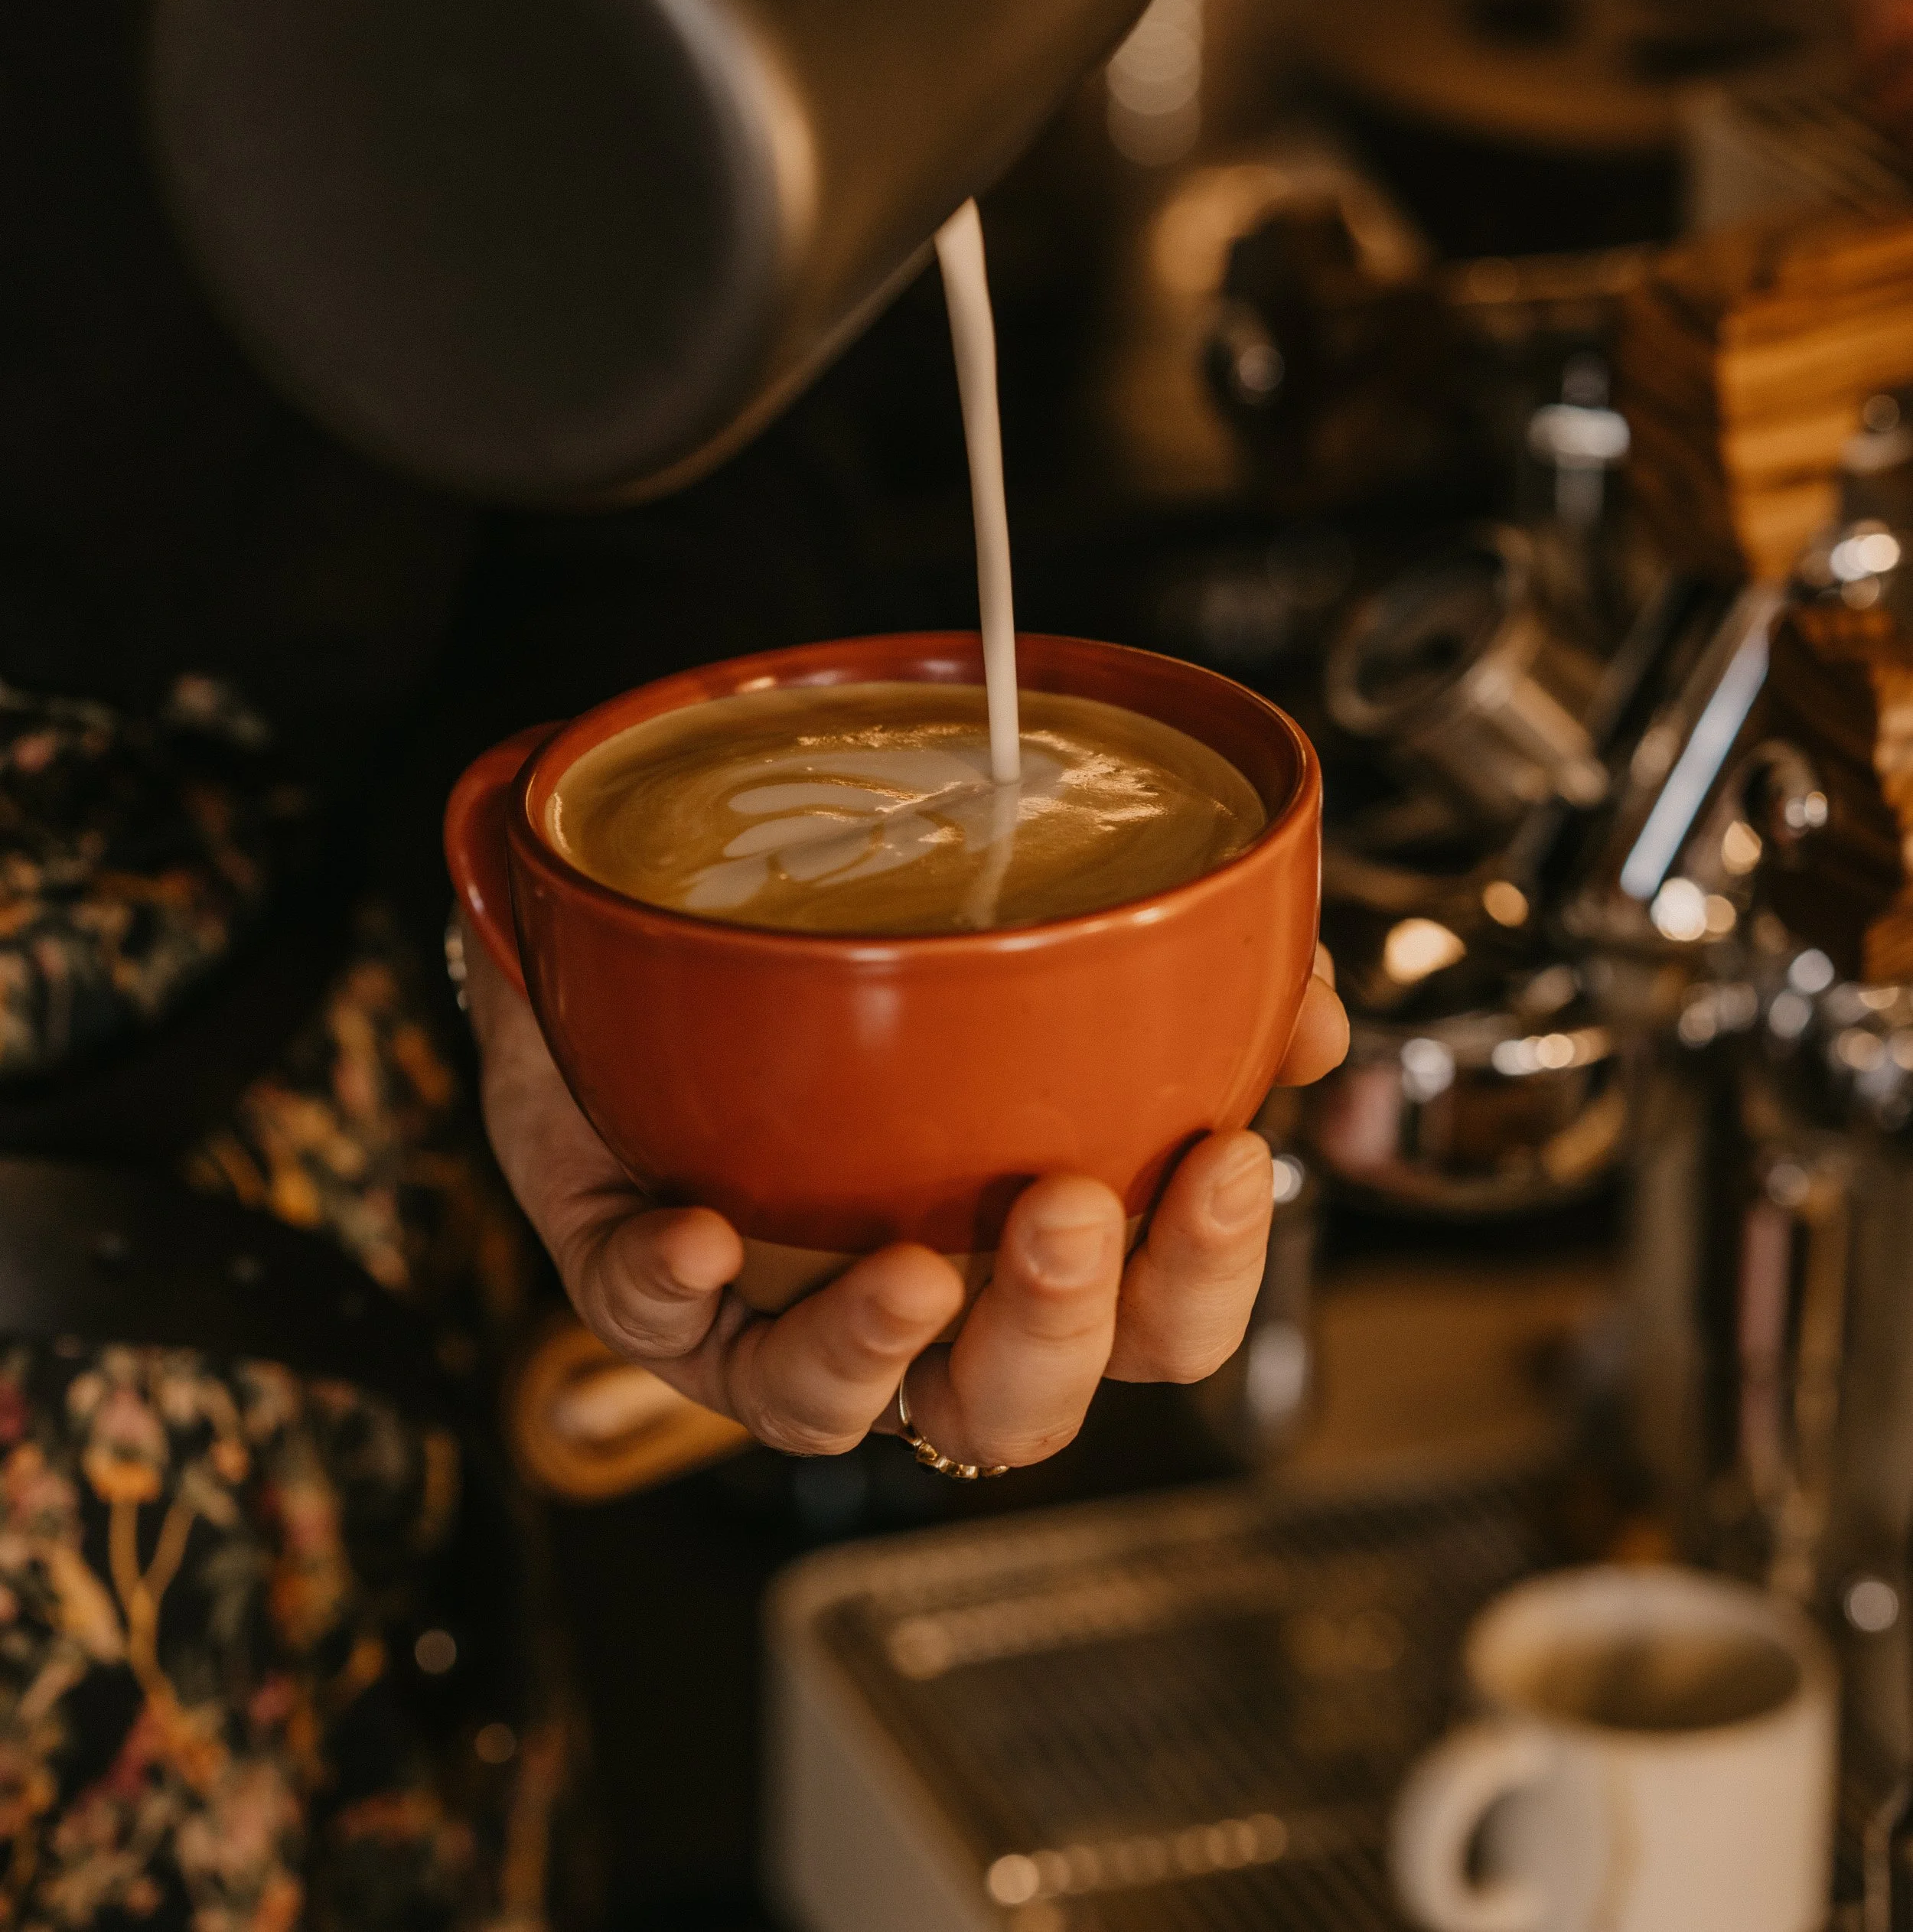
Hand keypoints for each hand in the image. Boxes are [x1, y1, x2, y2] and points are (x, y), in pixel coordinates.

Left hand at [471, 947, 1346, 1470]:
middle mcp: (907, 1310)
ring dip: (874, 1350)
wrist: (652, 944)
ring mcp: (765, 1310)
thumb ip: (1181, 982)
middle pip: (1011, 1411)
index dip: (1203, 1275)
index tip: (1227, 1161)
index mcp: (1022, 1254)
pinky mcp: (638, 1278)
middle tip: (1063, 1209)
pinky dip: (671, 1288)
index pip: (1154, 1327)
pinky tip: (695, 1236)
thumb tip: (1308, 1008)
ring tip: (908, 1271)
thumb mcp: (1028, 950)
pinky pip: (649, 1320)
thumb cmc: (861, 980)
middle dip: (1055, 1330)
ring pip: (827, 1410)